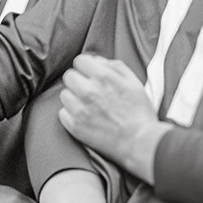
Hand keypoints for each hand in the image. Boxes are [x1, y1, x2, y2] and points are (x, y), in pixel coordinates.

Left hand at [60, 56, 168, 180]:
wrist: (139, 142)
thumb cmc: (139, 113)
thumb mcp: (134, 82)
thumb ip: (115, 66)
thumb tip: (97, 61)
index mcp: (103, 77)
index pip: (80, 61)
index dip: (86, 67)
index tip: (90, 75)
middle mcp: (89, 91)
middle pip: (69, 76)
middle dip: (79, 81)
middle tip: (90, 91)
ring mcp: (80, 109)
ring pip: (64, 94)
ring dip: (74, 98)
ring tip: (89, 106)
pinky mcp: (75, 126)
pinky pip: (62, 113)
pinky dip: (71, 114)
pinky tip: (85, 117)